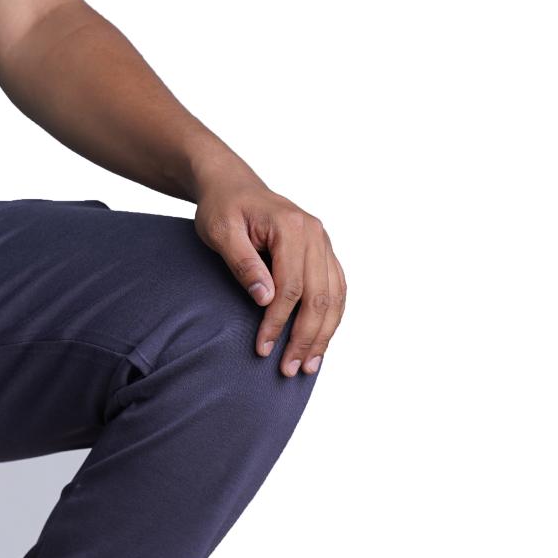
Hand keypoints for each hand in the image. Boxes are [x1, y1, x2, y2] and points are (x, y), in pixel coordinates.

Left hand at [195, 175, 345, 375]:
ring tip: (308, 367)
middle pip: (319, 296)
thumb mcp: (221, 233)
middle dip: (305, 337)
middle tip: (288, 370)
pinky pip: (336, 289)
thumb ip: (243, 264)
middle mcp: (316, 234)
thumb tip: (264, 299)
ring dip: (323, 334)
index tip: (262, 349)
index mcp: (292, 227)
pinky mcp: (322, 253)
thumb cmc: (222, 209)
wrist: (233, 186)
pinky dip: (331, 318)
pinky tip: (321, 342)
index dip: (278, 322)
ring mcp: (323, 243)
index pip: (291, 286)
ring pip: (334, 296)